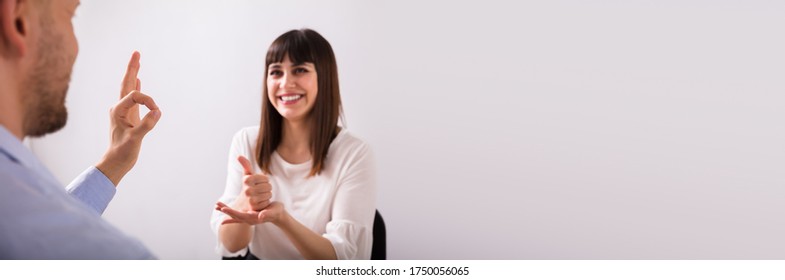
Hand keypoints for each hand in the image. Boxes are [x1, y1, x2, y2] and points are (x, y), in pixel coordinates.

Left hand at [96, 51, 161, 185]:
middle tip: (136, 52)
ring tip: (137, 61)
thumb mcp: (135, 138)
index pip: (135, 96)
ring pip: (130, 89)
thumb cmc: (122, 152)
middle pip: (126, 83)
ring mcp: (124, 112)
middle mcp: (119, 108)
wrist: (116, 162)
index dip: (148, 101)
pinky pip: (134, 98)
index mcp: (117, 110)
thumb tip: (158, 111)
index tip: (157, 112)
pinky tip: (138, 81)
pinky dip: (137, 88)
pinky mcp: (130, 117)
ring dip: (134, 74)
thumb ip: (146, 124)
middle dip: (132, 68)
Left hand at [215, 201, 285, 224]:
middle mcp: (249, 219)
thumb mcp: (274, 211)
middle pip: (235, 216)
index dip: (232, 212)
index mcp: (254, 218)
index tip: (224, 209)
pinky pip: (237, 216)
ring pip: (234, 215)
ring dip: (226, 210)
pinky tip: (223, 212)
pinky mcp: (248, 215)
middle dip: (226, 210)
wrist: (278, 214)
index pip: (240, 216)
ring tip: (217, 206)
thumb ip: (268, 214)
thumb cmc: (276, 212)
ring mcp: (248, 218)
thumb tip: (260, 216)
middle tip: (217, 206)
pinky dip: (230, 214)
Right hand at [234, 156, 272, 210]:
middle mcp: (247, 189)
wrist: (242, 204)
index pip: (266, 178)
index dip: (265, 181)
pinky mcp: (255, 207)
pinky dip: (265, 202)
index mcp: (247, 180)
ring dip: (267, 195)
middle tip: (260, 191)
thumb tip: (239, 156)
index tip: (259, 183)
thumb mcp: (246, 176)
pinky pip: (268, 202)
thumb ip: (246, 166)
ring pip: (269, 194)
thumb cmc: (247, 187)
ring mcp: (251, 199)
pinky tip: (259, 202)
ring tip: (259, 196)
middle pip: (269, 186)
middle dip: (267, 188)